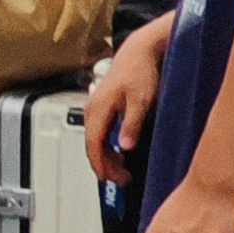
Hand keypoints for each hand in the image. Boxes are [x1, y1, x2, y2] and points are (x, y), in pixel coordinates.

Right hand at [83, 17, 171, 184]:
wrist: (139, 51)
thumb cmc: (141, 71)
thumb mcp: (141, 100)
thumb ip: (131, 124)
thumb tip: (124, 147)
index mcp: (98, 110)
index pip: (94, 145)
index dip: (100, 164)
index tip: (109, 179)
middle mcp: (92, 109)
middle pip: (93, 145)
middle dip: (105, 165)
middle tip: (121, 180)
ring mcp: (96, 107)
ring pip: (96, 139)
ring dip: (107, 156)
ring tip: (122, 171)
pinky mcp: (103, 106)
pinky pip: (101, 131)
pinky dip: (108, 145)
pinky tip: (120, 152)